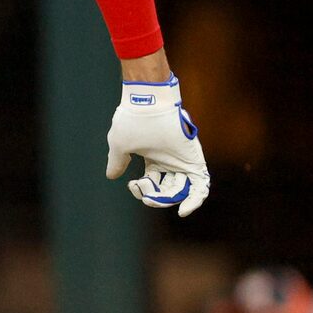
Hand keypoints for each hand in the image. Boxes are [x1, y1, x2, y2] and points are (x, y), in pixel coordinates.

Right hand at [106, 76, 209, 215]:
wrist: (148, 101)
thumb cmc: (133, 121)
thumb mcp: (120, 146)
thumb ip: (117, 162)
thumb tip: (111, 176)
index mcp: (154, 158)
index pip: (153, 183)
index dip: (144, 191)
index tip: (134, 185)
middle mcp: (170, 160)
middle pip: (168, 189)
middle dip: (156, 197)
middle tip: (147, 195)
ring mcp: (183, 160)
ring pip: (183, 190)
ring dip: (170, 199)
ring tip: (157, 198)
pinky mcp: (194, 160)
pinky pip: (201, 186)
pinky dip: (195, 200)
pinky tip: (184, 210)